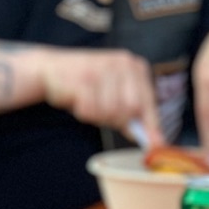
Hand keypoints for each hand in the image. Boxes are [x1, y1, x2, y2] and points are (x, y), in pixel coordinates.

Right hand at [28, 47, 160, 139]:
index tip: (155, 146)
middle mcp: (122, 63)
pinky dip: (84, 113)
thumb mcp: (117, 97)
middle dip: (116, 119)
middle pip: (130, 110)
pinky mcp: (83, 77)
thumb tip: (156, 143)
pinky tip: (78, 99)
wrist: (52, 69)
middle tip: (102, 112)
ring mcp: (102, 68)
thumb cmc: (89, 86)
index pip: (148, 103)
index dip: (150, 127)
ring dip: (97, 116)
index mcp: (135, 66)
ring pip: (110, 112)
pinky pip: (90, 110)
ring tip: (88, 102)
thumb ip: (136, 118)